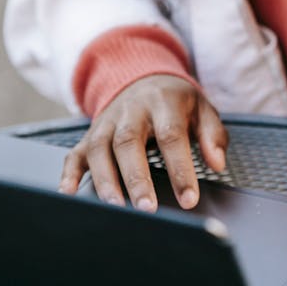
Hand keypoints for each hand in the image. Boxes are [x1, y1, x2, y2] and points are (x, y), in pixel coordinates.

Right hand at [59, 74, 227, 211]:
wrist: (143, 77)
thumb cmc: (175, 102)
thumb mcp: (201, 108)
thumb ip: (213, 134)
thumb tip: (218, 163)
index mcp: (163, 102)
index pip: (171, 135)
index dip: (180, 168)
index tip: (189, 199)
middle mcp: (131, 110)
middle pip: (129, 141)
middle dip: (137, 177)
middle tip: (147, 208)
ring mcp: (107, 121)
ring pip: (100, 147)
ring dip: (105, 179)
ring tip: (115, 207)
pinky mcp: (90, 134)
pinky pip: (76, 152)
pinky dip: (69, 173)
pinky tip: (68, 193)